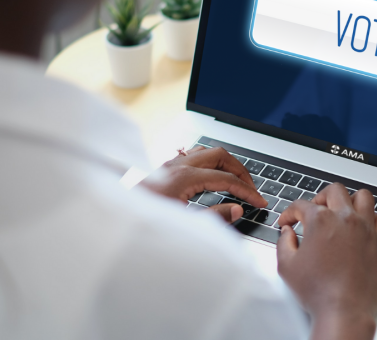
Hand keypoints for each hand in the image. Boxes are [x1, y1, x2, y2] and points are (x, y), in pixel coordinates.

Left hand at [142, 146, 266, 222]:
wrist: (117, 221)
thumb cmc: (145, 222)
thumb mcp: (183, 224)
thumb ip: (214, 217)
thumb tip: (237, 210)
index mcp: (185, 178)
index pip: (226, 179)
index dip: (247, 191)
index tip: (258, 202)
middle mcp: (178, 166)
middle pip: (220, 156)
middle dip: (240, 171)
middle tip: (251, 188)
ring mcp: (170, 165)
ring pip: (207, 152)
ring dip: (225, 163)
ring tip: (236, 180)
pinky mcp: (164, 169)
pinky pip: (193, 156)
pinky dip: (209, 163)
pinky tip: (212, 176)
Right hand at [276, 184, 376, 339]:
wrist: (344, 311)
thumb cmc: (318, 292)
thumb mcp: (287, 266)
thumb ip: (283, 243)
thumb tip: (287, 233)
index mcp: (321, 221)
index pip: (301, 205)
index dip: (289, 212)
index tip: (288, 221)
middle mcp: (345, 219)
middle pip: (334, 191)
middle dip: (320, 198)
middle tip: (314, 211)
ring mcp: (366, 229)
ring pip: (363, 197)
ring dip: (350, 200)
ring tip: (342, 212)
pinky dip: (374, 219)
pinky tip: (364, 227)